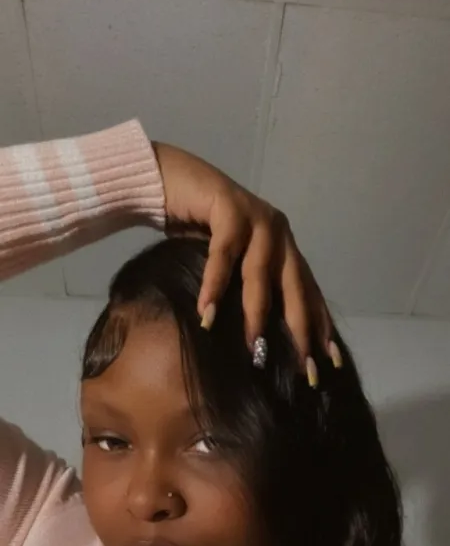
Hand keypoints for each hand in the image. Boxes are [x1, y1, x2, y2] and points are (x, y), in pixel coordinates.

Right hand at [153, 142, 336, 376]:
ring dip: (257, 312)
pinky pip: (223, 254)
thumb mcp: (229, 268)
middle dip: (301, 327)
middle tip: (303, 365)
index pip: (308, 293)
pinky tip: (207, 314)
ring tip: (254, 347)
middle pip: (295, 286)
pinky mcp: (228, 208)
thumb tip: (255, 343)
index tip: (331, 362)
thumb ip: (245, 292)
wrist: (169, 181)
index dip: (320, 326)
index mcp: (284, 249)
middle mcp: (278, 233)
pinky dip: (215, 285)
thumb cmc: (196, 232)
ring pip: (261, 273)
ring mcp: (256, 218)